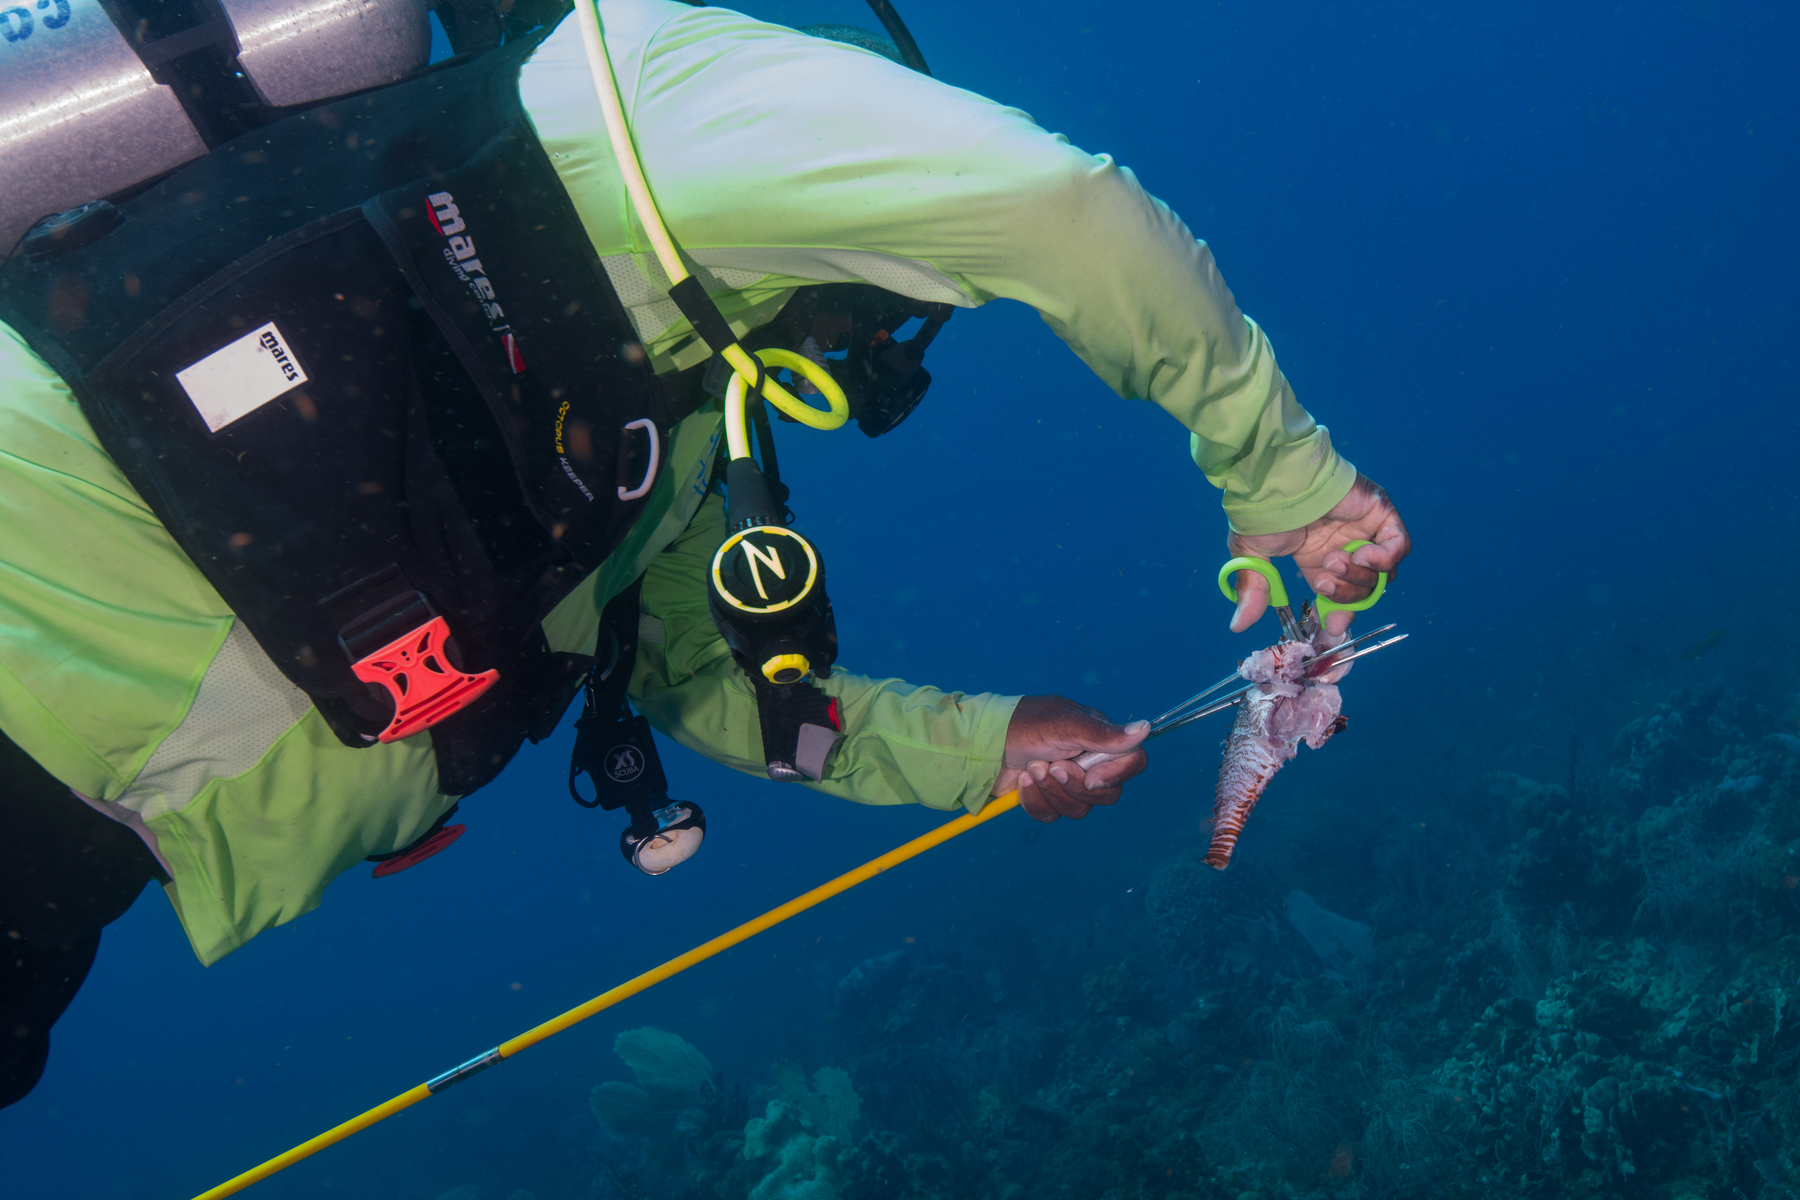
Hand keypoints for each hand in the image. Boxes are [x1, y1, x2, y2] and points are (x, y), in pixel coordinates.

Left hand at [995, 695, 1148, 821]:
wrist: (982, 742)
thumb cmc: (1024, 724)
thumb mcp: (1065, 726)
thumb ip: (1104, 734)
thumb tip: (1147, 729)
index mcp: (1098, 739)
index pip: (1133, 762)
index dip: (1117, 775)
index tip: (1091, 775)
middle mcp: (1088, 761)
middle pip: (1107, 794)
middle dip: (1075, 785)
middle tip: (1051, 766)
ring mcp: (1066, 782)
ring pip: (1080, 808)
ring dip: (1052, 792)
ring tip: (1032, 769)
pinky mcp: (1046, 798)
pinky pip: (1053, 815)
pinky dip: (1035, 801)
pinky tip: (1023, 781)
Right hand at [1227, 473, 1410, 637]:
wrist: (1280, 480)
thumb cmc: (1265, 511)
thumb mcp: (1253, 557)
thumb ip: (1254, 591)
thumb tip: (1238, 625)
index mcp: (1318, 558)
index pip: (1341, 597)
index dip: (1339, 614)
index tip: (1332, 626)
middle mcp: (1345, 547)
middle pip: (1364, 590)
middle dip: (1344, 595)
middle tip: (1323, 581)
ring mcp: (1366, 531)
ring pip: (1382, 574)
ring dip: (1358, 576)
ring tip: (1333, 560)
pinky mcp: (1382, 514)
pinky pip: (1399, 547)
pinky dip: (1385, 560)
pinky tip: (1361, 554)